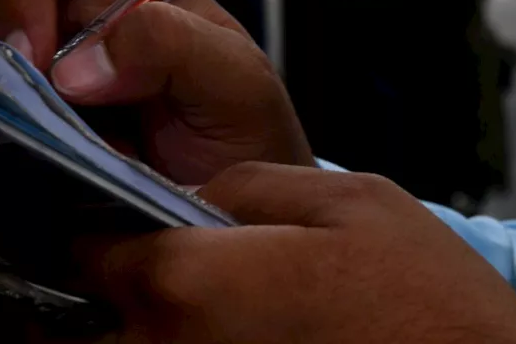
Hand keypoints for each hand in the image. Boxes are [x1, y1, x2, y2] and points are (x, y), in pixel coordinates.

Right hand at [0, 0, 313, 183]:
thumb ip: (175, 49)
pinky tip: (10, 163)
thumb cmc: (244, 133)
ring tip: (21, 142)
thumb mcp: (237, 84)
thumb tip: (75, 66)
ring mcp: (38, 69)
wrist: (235, 214)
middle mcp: (71, 11)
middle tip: (18, 110)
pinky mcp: (17, 121)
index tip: (33, 53)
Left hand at [74, 163, 515, 343]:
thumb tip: (194, 197)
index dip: (100, 224)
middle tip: (134, 254)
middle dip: (104, 285)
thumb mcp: (351, 201)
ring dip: (125, 324)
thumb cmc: (427, 306)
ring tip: (186, 294)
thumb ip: (250, 187)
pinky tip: (215, 327)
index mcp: (191, 285)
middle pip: (88, 320)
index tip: (111, 213)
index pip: (92, 250)